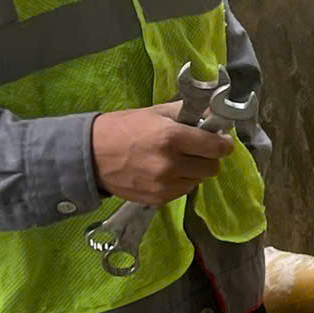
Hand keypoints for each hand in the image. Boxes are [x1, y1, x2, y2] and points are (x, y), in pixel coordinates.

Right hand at [92, 103, 232, 207]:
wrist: (90, 155)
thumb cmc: (123, 128)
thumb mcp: (155, 113)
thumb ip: (187, 113)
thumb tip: (214, 115)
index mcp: (172, 137)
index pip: (217, 147)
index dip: (223, 144)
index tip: (221, 141)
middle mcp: (171, 164)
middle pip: (212, 167)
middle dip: (208, 158)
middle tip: (197, 150)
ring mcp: (164, 184)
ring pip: (198, 181)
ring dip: (193, 171)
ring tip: (176, 161)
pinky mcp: (158, 199)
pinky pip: (183, 191)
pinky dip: (180, 182)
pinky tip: (164, 172)